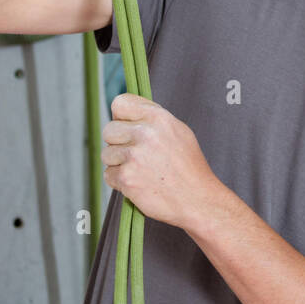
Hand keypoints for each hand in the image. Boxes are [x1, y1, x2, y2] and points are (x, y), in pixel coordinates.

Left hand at [100, 93, 220, 230]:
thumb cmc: (189, 167)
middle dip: (119, 143)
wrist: (198, 200)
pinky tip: (139, 183)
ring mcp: (134, 156)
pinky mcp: (126, 178)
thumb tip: (125, 114)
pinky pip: (109, 174)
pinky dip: (120, 181)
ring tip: (141, 170)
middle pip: (109, 130)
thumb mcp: (179, 131)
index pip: (120, 103)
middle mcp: (145, 133)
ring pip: (107, 153)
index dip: (122, 117)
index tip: (128, 126)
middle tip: (137, 154)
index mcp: (159, 117)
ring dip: (119, 163)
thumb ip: (152, 119)